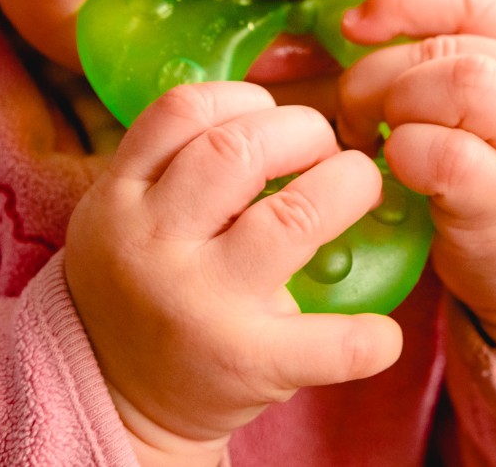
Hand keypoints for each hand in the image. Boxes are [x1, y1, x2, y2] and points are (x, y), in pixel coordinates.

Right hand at [63, 82, 402, 466]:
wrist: (114, 396)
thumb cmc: (142, 284)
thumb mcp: (126, 211)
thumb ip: (174, 158)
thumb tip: (279, 106)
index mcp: (122, 197)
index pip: (183, 110)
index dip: (246, 98)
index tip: (273, 117)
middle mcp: (153, 243)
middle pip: (239, 148)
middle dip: (304, 132)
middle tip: (327, 151)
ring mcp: (199, 303)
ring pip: (292, 217)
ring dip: (347, 189)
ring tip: (356, 193)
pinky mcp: (244, 363)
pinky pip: (326, 344)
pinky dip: (367, 336)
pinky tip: (381, 333)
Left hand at [335, 0, 495, 419]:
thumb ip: (457, 59)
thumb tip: (353, 24)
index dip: (405, 4)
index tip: (356, 26)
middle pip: (455, 45)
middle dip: (384, 70)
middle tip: (356, 111)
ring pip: (462, 83)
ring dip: (396, 105)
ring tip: (376, 137)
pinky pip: (448, 154)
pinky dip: (405, 153)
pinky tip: (397, 169)